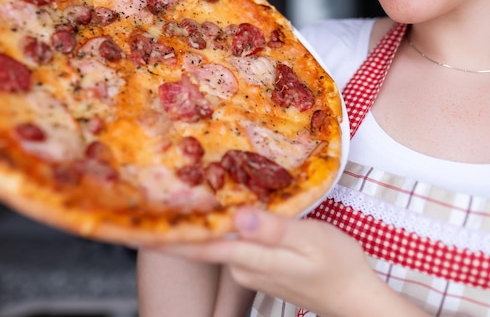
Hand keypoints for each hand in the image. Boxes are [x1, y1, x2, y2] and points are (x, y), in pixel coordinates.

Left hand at [154, 208, 426, 316]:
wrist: (354, 299)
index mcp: (249, 258)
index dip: (165, 235)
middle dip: (179, 219)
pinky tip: (221, 207)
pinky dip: (222, 226)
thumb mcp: (311, 241)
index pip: (198, 245)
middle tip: (156, 189)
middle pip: (203, 240)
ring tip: (182, 189)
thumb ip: (274, 230)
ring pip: (218, 240)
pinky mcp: (259, 267)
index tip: (135, 225)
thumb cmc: (338, 267)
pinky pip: (233, 243)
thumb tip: (239, 218)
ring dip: (201, 219)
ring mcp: (249, 269)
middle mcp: (241, 266)